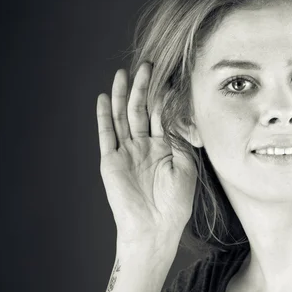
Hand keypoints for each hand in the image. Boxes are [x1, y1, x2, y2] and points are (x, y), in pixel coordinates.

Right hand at [96, 62, 197, 245]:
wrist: (156, 226)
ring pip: (123, 118)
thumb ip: (180, 139)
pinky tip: (106, 98)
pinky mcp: (111, 161)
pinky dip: (105, 116)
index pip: (161, 116)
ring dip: (124, 96)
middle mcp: (144, 147)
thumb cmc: (176, 201)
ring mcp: (127, 152)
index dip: (163, 97)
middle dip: (144, 88)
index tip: (169, 76)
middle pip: (141, 111)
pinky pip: (107, 134)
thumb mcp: (186, 165)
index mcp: (164, 148)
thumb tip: (179, 115)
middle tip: (147, 65)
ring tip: (124, 74)